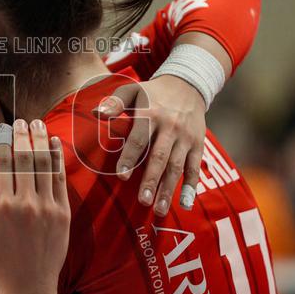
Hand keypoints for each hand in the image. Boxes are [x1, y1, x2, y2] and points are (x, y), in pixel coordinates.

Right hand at [0, 119, 70, 293]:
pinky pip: (59, 180)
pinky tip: (54, 144)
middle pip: (25, 159)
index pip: (4, 165)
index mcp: (1, 206)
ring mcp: (47, 207)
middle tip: (21, 120)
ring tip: (37, 124)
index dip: (4, 144)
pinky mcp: (63, 214)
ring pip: (43, 165)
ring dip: (40, 141)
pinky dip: (57, 159)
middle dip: (22, 136)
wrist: (29, 288)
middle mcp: (26, 203)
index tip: (4, 130)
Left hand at [94, 74, 205, 214]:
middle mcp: (170, 127)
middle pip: (159, 157)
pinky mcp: (198, 144)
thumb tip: (96, 114)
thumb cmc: (152, 93)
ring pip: (176, 166)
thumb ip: (114, 103)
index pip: (139, 139)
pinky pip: (194, 168)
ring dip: (168, 189)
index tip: (122, 176)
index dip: (130, 158)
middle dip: (152, 180)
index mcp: (151, 114)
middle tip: (143, 201)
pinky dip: (191, 187)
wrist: (187, 84)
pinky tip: (185, 205)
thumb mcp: (131, 90)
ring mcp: (185, 137)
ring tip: (158, 209)